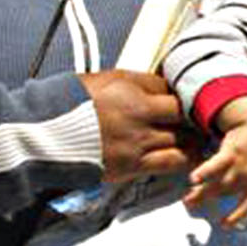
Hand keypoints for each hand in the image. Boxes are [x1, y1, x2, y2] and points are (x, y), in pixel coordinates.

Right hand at [79, 70, 194, 182]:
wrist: (43, 136)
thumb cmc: (69, 104)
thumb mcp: (102, 80)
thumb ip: (134, 83)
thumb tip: (160, 85)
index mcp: (129, 88)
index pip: (170, 88)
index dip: (182, 94)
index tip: (188, 99)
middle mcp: (138, 114)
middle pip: (182, 114)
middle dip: (194, 117)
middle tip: (202, 120)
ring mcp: (136, 141)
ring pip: (182, 140)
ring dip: (192, 140)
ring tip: (198, 139)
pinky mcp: (132, 165)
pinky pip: (170, 163)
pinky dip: (184, 160)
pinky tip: (191, 158)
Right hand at [185, 98, 246, 227]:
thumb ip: (242, 179)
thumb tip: (219, 190)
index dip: (238, 216)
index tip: (224, 225)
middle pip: (225, 192)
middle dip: (206, 199)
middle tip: (189, 204)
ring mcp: (243, 166)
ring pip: (219, 184)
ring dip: (202, 193)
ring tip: (187, 200)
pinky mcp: (233, 153)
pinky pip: (216, 166)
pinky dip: (205, 173)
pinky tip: (193, 179)